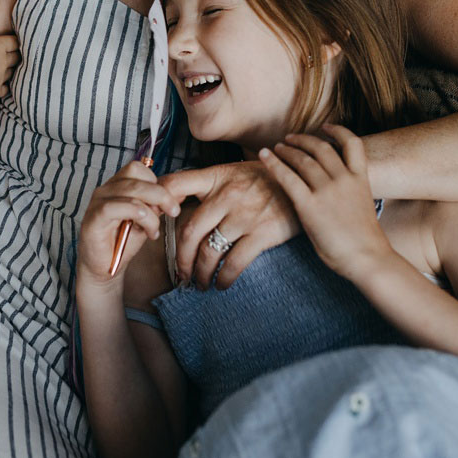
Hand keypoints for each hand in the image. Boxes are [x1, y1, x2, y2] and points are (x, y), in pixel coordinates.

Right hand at [0, 24, 19, 103]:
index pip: (14, 41)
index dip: (15, 40)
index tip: (14, 40)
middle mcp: (4, 61)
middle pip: (17, 56)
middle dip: (17, 54)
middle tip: (14, 52)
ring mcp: (2, 77)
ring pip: (13, 71)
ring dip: (11, 68)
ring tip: (8, 67)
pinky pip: (6, 87)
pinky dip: (5, 85)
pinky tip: (2, 84)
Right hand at [77, 162, 180, 287]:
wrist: (105, 269)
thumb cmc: (123, 243)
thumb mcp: (147, 220)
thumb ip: (158, 205)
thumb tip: (180, 192)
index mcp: (118, 186)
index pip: (139, 168)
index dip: (157, 181)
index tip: (170, 202)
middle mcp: (106, 189)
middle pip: (136, 174)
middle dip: (161, 193)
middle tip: (173, 211)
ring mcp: (98, 202)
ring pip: (130, 190)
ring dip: (150, 211)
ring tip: (154, 230)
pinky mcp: (93, 218)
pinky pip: (115, 207)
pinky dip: (135, 213)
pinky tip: (144, 227)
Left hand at [160, 161, 297, 288]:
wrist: (305, 181)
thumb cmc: (265, 180)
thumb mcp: (234, 172)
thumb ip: (207, 185)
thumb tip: (175, 204)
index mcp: (215, 177)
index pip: (175, 184)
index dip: (158, 205)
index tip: (152, 225)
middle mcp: (226, 195)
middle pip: (189, 231)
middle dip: (181, 259)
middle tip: (181, 275)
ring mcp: (244, 214)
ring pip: (210, 251)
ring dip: (201, 273)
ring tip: (201, 284)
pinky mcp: (263, 232)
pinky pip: (234, 262)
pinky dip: (224, 278)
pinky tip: (222, 284)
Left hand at [257, 125, 392, 278]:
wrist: (367, 258)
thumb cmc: (365, 240)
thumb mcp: (362, 206)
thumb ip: (349, 191)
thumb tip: (334, 188)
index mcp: (360, 178)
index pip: (352, 143)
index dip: (338, 130)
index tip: (325, 126)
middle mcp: (344, 178)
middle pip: (321, 148)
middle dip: (303, 140)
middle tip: (289, 139)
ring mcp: (327, 190)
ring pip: (303, 159)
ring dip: (287, 150)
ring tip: (276, 147)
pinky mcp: (310, 205)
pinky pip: (288, 177)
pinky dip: (274, 163)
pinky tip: (264, 156)